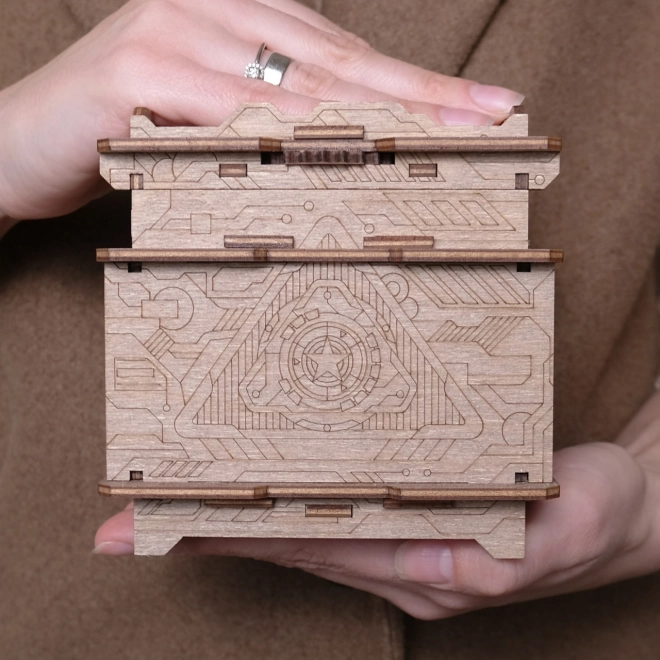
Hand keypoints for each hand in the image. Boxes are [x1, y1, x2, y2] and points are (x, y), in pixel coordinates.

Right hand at [0, 0, 522, 221]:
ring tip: (444, 140)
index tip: (479, 108)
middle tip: (488, 115)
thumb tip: (345, 150)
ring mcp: (172, 33)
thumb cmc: (124, 139)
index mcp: (236, 16)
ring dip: (373, 117)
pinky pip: (229, 113)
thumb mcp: (211, 126)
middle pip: (337, 62)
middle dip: (419, 94)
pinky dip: (288, 139)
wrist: (17, 146)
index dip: (414, 84)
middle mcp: (209, 9)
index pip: (344, 54)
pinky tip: (344, 157)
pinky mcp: (135, 73)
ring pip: (294, 85)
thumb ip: (268, 123)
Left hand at [95, 391, 659, 619]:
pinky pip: (341, 509)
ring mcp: (408, 539)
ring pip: (308, 528)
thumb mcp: (561, 537)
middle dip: (214, 533)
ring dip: (242, 519)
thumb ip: (507, 558)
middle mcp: (405, 559)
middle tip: (136, 521)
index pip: (315, 550)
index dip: (242, 539)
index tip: (171, 532)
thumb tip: (449, 567)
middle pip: (294, 543)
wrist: (624, 506)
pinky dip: (294, 503)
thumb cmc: (593, 517)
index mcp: (430, 571)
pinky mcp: (420, 515)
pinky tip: (268, 491)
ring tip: (177, 506)